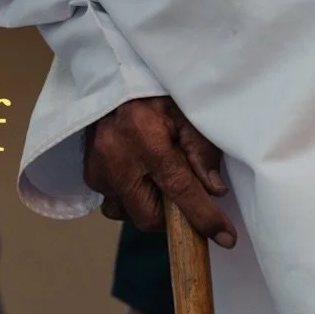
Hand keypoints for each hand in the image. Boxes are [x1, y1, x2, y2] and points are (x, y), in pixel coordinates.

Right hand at [84, 96, 235, 247]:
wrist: (109, 77)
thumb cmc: (149, 92)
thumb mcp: (182, 112)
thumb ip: (201, 150)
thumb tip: (214, 190)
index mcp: (145, 137)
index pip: (180, 189)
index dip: (205, 217)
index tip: (225, 236)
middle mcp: (116, 157)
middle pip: (149, 216)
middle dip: (169, 213)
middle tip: (180, 193)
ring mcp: (98, 167)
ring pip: (129, 212)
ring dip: (146, 205)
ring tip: (155, 178)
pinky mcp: (89, 172)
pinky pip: (112, 201)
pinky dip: (129, 195)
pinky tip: (136, 172)